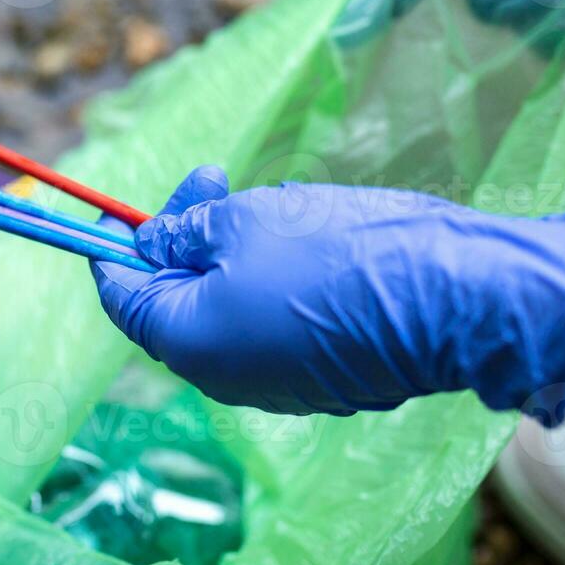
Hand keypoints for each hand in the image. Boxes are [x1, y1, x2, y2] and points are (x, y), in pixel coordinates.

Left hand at [91, 167, 564, 424]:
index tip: (117, 208)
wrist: (452, 299)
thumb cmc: (338, 251)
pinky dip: (269, 286)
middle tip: (211, 178)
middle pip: (174, 305)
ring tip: (263, 203)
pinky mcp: (321, 381)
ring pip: (226, 315)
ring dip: (228, 258)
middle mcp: (222, 378)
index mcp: (188, 342)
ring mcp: (274, 386)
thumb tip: (150, 243)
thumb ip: (186, 232)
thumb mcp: (246, 220)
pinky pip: (271, 329)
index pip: (122, 297)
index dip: (113, 249)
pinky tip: (303, 244)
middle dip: (181, 240)